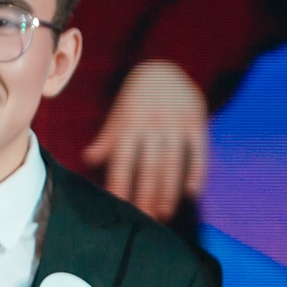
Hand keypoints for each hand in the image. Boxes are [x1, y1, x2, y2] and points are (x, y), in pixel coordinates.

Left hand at [81, 62, 207, 221]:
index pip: (123, 162)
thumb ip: (107, 138)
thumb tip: (88, 158)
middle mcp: (152, 126)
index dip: (120, 185)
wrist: (165, 68)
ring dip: (169, 190)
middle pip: (149, 167)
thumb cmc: (136, 99)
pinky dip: (196, 172)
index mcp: (130, 126)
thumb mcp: (119, 115)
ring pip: (173, 162)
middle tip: (145, 219)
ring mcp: (176, 124)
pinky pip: (198, 151)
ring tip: (164, 213)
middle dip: (146, 194)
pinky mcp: (196, 122)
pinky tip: (192, 193)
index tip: (119, 206)